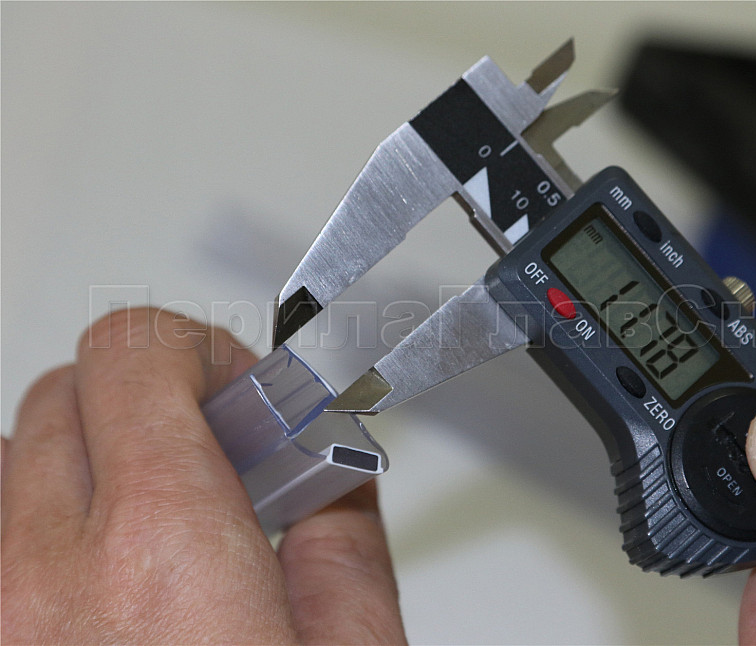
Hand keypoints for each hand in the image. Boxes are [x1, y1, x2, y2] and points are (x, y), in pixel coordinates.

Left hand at [1, 308, 406, 643]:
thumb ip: (345, 542)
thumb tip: (333, 471)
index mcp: (160, 555)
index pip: (135, 352)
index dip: (200, 352)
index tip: (239, 396)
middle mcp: (41, 576)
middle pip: (65, 393)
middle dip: (144, 401)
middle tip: (207, 463)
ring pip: (8, 460)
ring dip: (77, 463)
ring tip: (142, 526)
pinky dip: (33, 524)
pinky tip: (89, 573)